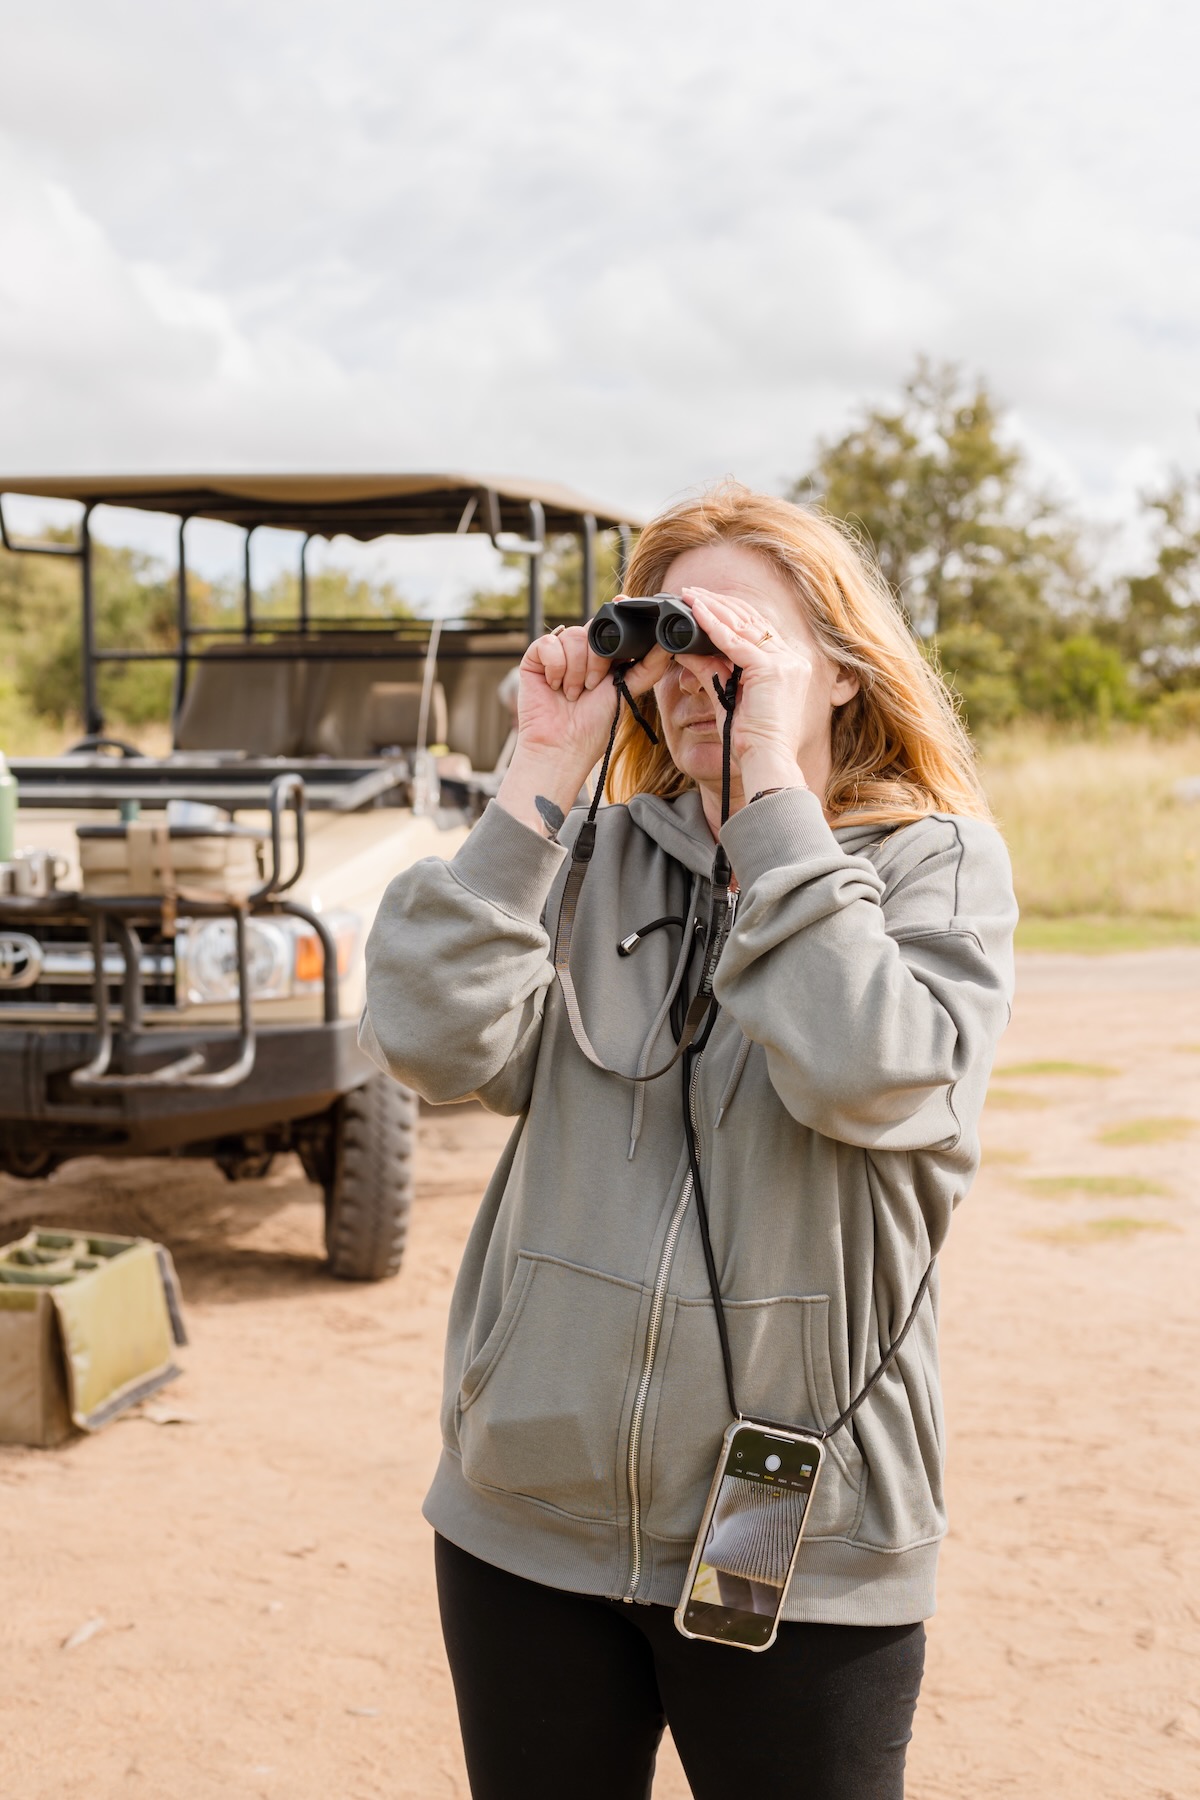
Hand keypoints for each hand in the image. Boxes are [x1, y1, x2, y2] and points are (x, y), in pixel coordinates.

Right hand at [496, 621, 670, 835]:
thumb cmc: (594, 726)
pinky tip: (554, 686)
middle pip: (592, 630)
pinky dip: (555, 666)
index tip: (621, 612)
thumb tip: (669, 644)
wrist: (562, 746)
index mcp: (603, 657)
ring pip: (572, 636)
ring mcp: (557, 654)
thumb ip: (649, 667)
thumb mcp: (628, 691)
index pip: (610, 629)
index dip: (615, 623)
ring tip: (572, 694)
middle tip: (592, 687)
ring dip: (576, 669)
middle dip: (597, 660)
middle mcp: (580, 652)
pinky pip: (547, 643)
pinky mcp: (535, 658)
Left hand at [676, 587, 814, 790]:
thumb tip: (685, 651)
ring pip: (743, 625)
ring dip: (712, 608)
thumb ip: (710, 670)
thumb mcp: (725, 696)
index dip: (729, 614)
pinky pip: (735, 641)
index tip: (703, 603)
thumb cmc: (750, 740)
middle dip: (718, 604)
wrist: (766, 761)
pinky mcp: (771, 669)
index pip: (757, 629)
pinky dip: (712, 626)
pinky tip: (695, 613)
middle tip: (691, 592)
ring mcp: (785, 662)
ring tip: (689, 595)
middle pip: (751, 620)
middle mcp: (791, 659)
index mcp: (788, 665)